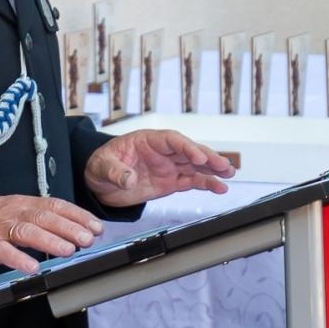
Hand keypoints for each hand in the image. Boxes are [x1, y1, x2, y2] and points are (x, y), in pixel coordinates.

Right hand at [0, 194, 103, 275]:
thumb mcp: (22, 214)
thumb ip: (47, 221)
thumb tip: (81, 232)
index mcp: (26, 204)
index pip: (56, 205)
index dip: (77, 215)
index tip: (96, 226)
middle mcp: (15, 213)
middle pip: (44, 217)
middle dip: (68, 227)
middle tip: (87, 239)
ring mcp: (0, 229)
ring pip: (26, 231)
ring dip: (49, 241)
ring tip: (67, 251)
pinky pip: (3, 251)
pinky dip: (18, 259)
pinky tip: (32, 267)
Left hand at [85, 130, 234, 207]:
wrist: (99, 182)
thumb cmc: (100, 165)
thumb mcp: (102, 166)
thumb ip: (116, 171)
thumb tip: (129, 179)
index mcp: (147, 141)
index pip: (172, 140)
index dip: (186, 147)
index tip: (197, 157)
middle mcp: (162, 152)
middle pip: (189, 151)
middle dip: (207, 156)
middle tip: (224, 164)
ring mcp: (168, 167)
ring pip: (195, 166)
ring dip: (213, 169)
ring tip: (229, 173)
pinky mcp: (170, 183)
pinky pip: (191, 181)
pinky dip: (206, 184)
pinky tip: (219, 187)